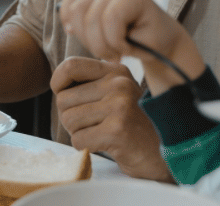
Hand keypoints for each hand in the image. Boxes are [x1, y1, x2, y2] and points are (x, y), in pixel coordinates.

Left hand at [50, 57, 168, 179]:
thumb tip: (56, 83)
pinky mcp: (117, 130)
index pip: (70, 65)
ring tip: (99, 133)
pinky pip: (79, 139)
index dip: (57, 82)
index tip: (63, 95)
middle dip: (69, 117)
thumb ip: (91, 83)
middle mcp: (118, 83)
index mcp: (115, 70)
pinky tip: (103, 144)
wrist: (162, 153)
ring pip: (69, 120)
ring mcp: (119, 105)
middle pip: (64, 99)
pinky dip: (85, 146)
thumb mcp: (117, 93)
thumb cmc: (133, 124)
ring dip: (77, 133)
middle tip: (90, 125)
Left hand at [59, 0, 203, 94]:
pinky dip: (118, 40)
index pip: (69, 6)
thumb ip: (85, 29)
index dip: (75, 28)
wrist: (163, 51)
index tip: (91, 44)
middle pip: (78, 13)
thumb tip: (69, 26)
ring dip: (106, 44)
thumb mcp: (101, 41)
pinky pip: (111, 19)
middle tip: (110, 54)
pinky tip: (129, 46)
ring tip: (120, 51)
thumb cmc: (133, 46)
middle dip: (92, 42)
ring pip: (94, 18)